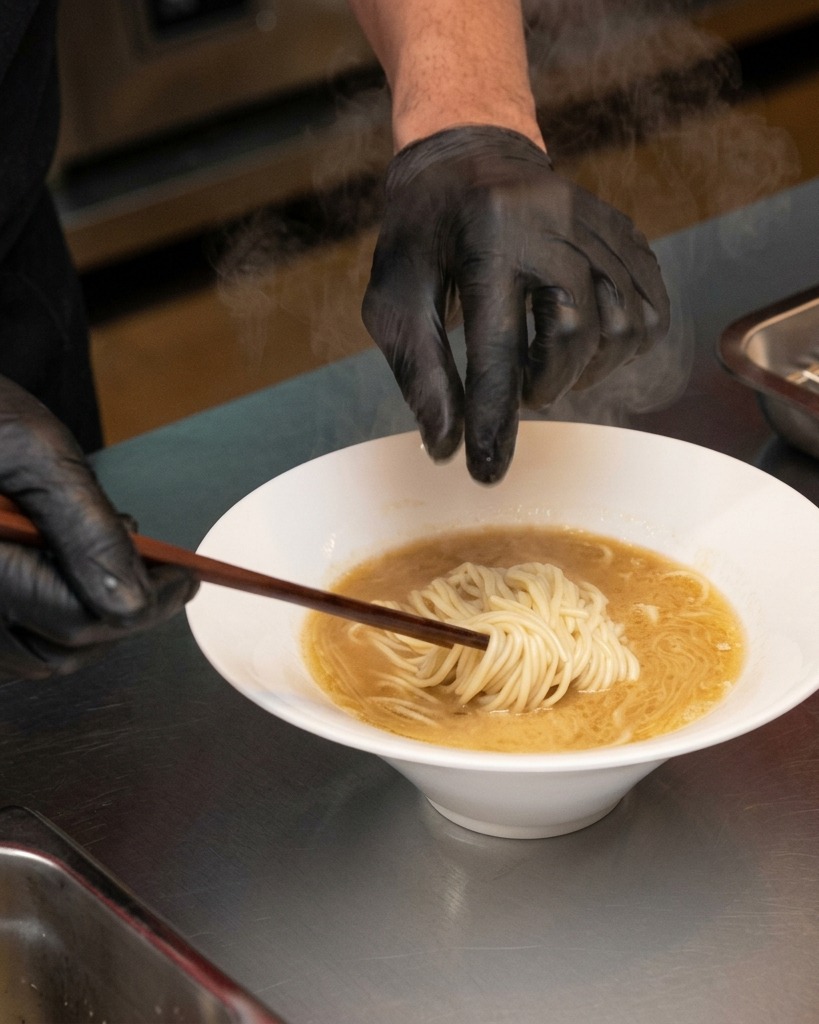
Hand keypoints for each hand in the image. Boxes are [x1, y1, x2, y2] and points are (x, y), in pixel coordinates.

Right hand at [0, 376, 197, 681]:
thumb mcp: (33, 451)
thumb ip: (87, 529)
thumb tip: (134, 600)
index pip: (78, 618)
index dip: (147, 602)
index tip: (183, 576)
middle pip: (62, 648)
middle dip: (122, 613)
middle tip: (157, 571)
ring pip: (38, 657)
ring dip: (89, 619)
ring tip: (105, 561)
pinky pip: (11, 644)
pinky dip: (51, 619)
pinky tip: (66, 571)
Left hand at [362, 126, 669, 482]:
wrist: (464, 153)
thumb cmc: (421, 235)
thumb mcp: (396, 298)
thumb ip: (421, 372)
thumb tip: (445, 448)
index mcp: (484, 237)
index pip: (496, 348)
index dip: (492, 420)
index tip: (486, 471)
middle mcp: (549, 221)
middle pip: (574, 333)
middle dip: (546, 385)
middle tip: (519, 394)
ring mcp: (594, 219)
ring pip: (622, 321)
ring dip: (588, 367)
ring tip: (549, 368)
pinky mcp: (621, 227)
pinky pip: (649, 300)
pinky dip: (627, 339)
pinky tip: (588, 345)